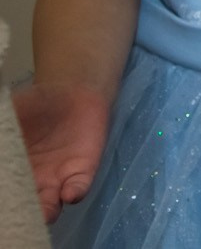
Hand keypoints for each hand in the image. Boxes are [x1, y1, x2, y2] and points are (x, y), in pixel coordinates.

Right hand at [13, 82, 111, 222]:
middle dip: (21, 214)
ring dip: (46, 212)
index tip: (3, 205)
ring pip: (50, 205)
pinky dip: (75, 192)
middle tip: (16, 217)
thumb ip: (2, 127)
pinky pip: (79, 187)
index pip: (6, 192)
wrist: (72, 94)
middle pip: (24, 206)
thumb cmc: (34, 106)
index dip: (5, 201)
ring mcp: (56, 180)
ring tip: (44, 214)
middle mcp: (31, 182)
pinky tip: (70, 193)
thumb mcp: (10, 115)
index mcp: (10, 171)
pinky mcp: (82, 172)